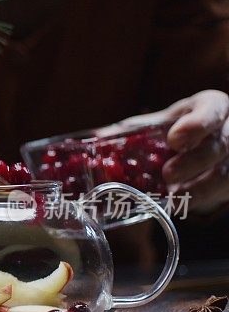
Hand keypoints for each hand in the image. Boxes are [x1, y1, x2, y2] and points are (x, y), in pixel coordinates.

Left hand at [122, 90, 228, 212]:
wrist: (204, 145)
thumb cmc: (178, 130)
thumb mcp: (161, 124)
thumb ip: (133, 130)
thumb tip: (96, 138)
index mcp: (210, 107)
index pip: (212, 110)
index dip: (196, 124)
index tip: (175, 139)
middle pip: (220, 145)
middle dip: (194, 161)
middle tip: (168, 173)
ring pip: (225, 173)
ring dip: (200, 188)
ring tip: (172, 197)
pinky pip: (223, 191)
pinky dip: (201, 199)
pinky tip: (181, 204)